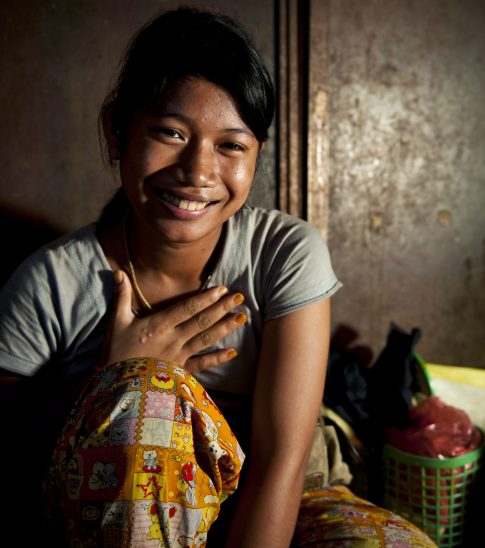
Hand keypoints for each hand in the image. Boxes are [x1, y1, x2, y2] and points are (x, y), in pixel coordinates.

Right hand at [102, 270, 245, 373]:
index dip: (205, 298)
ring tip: (242, 318)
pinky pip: (202, 364)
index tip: (222, 289)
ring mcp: (178, 356)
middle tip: (240, 297)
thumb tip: (118, 272)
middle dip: (222, 308)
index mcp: (158, 325)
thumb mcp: (117, 322)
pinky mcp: (180, 371)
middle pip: (201, 321)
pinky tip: (233, 352)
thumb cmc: (116, 352)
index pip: (186, 308)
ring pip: (205, 340)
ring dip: (225, 328)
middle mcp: (172, 339)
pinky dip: (217, 358)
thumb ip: (121, 296)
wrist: (117, 386)